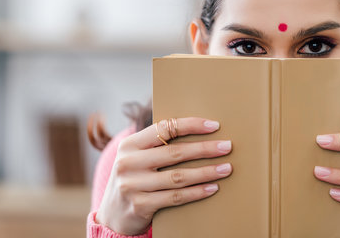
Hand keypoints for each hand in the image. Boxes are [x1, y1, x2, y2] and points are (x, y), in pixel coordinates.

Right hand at [96, 117, 232, 234]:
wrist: (112, 214)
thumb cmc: (134, 178)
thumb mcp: (137, 157)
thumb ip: (157, 145)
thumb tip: (198, 130)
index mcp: (129, 144)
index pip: (164, 128)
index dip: (191, 125)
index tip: (214, 125)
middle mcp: (128, 163)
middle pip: (175, 152)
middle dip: (205, 149)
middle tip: (227, 147)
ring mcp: (132, 185)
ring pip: (178, 176)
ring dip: (206, 172)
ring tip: (226, 168)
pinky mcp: (140, 205)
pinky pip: (175, 197)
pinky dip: (197, 192)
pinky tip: (212, 187)